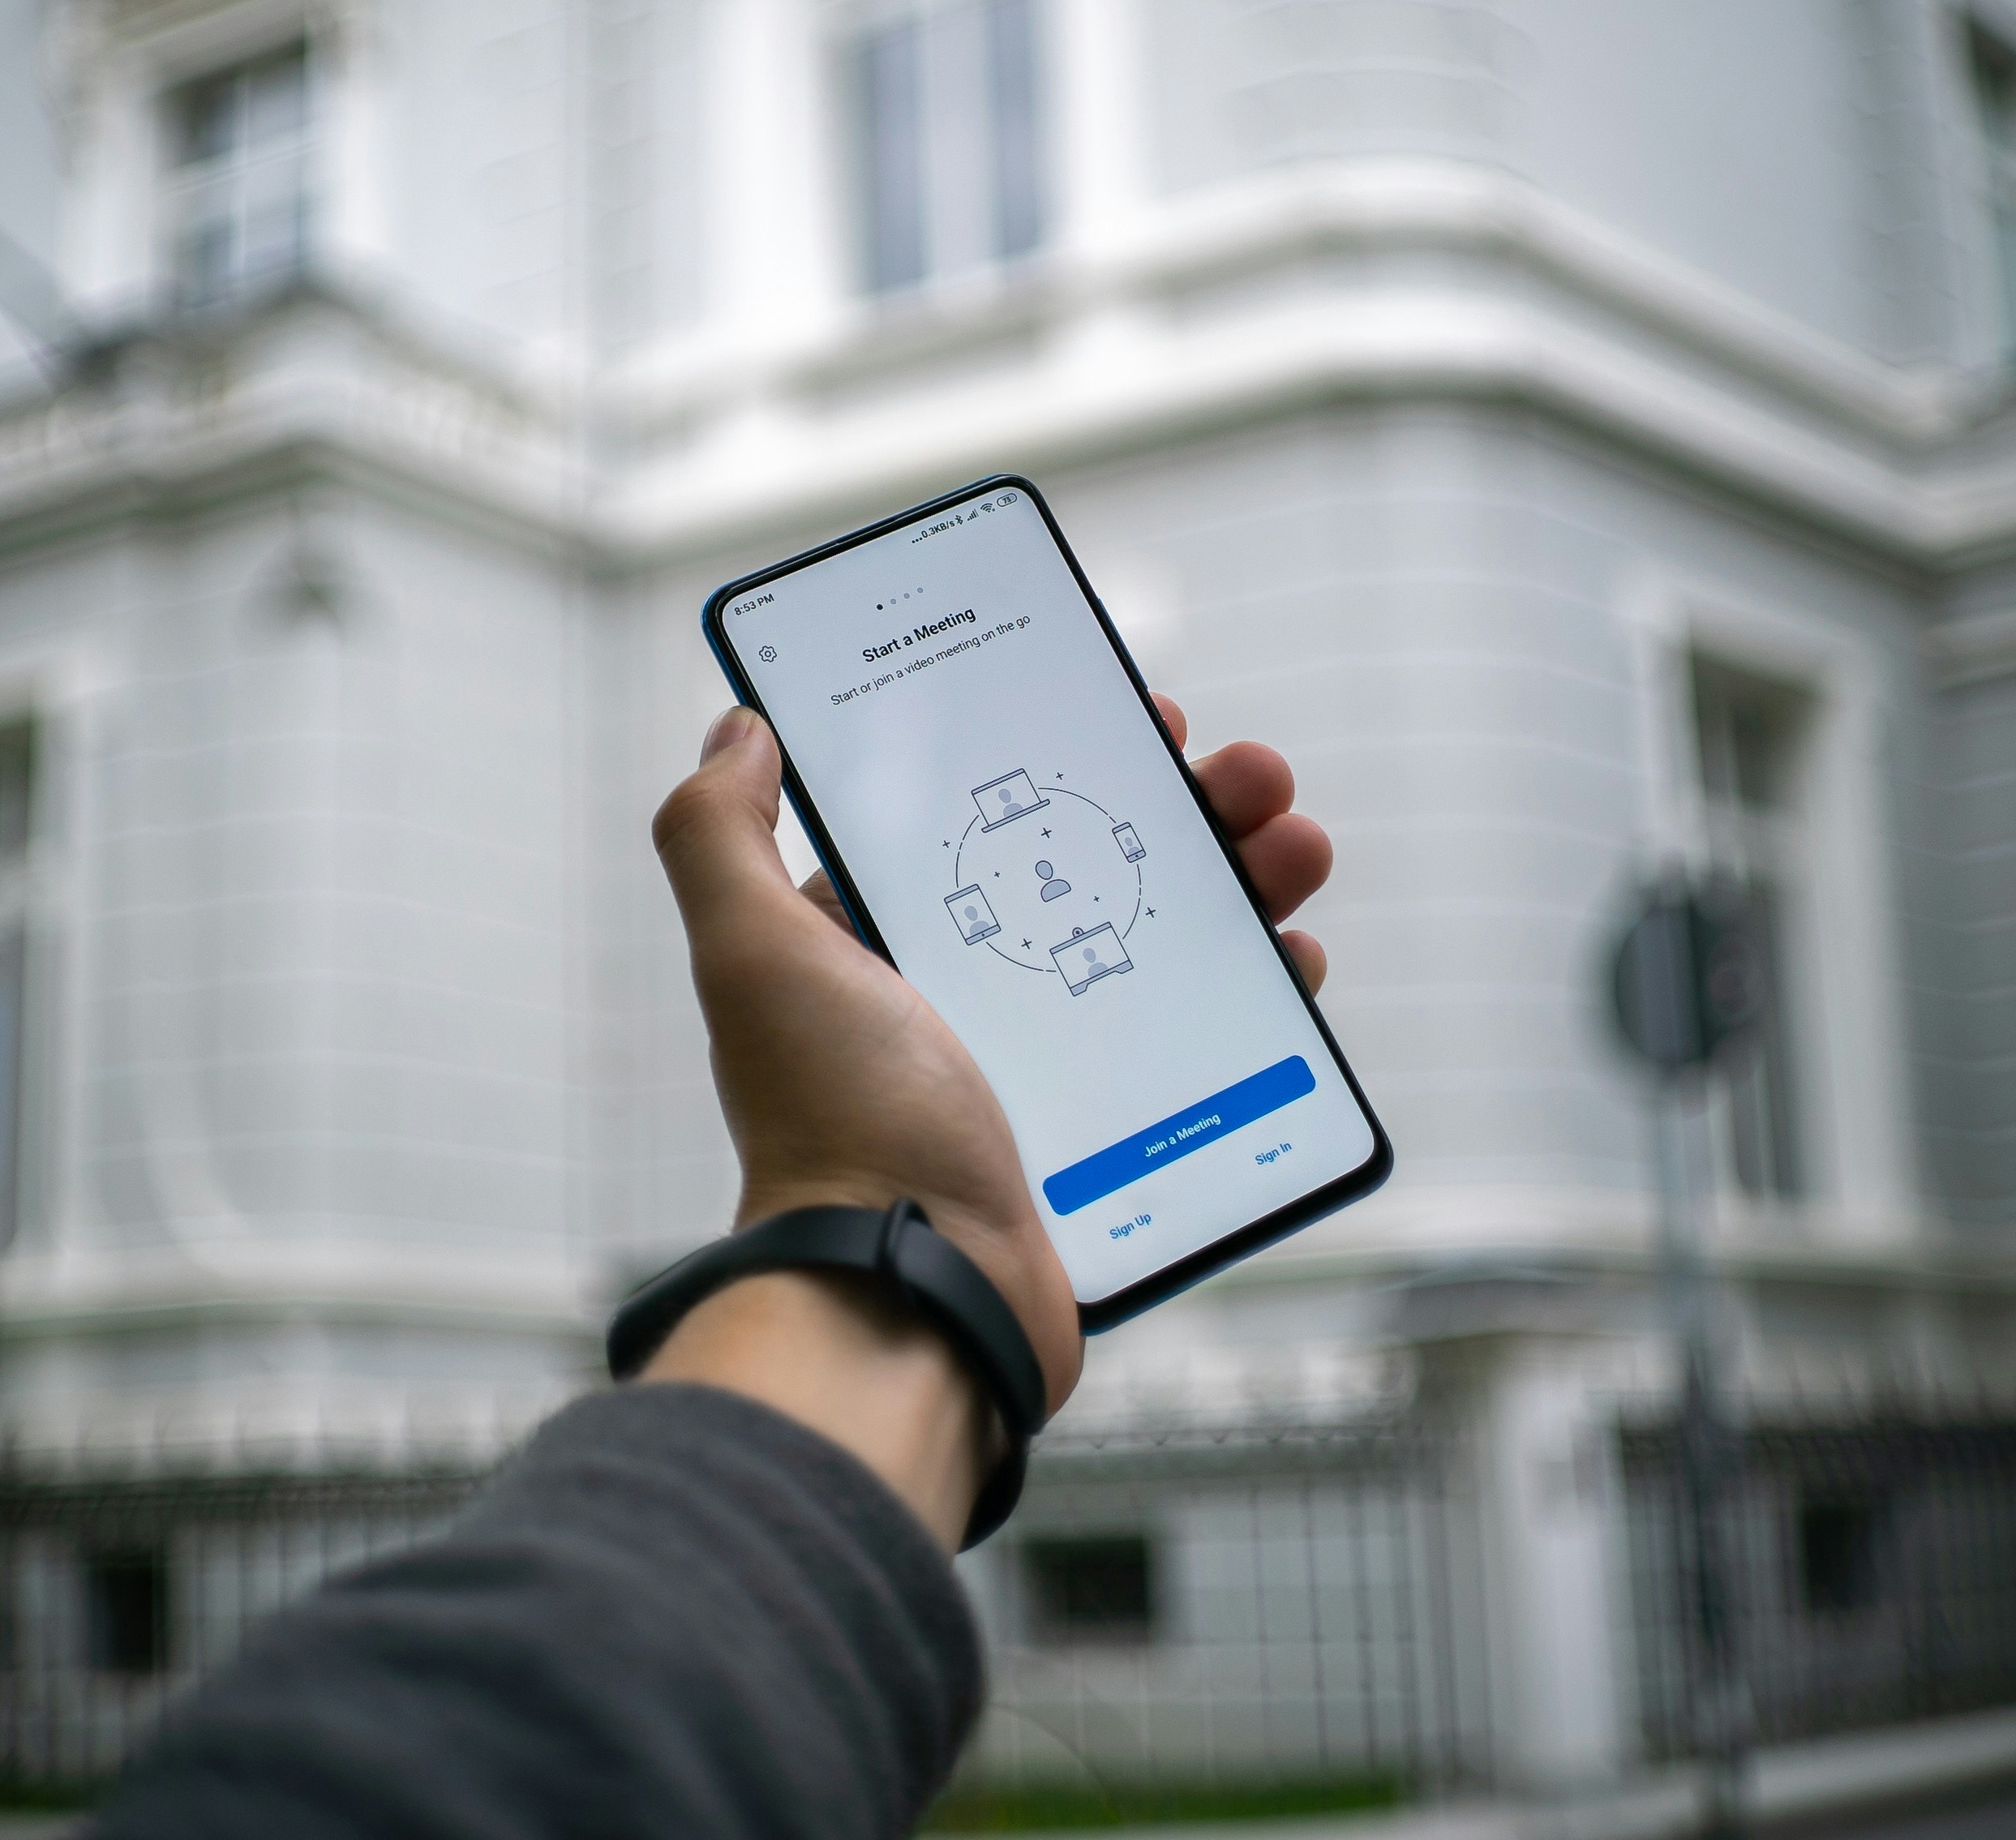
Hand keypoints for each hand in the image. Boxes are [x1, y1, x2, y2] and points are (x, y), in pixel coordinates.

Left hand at [648, 697, 1331, 1415]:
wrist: (916, 1298)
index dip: (1070, 753)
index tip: (1141, 717)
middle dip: (1186, 806)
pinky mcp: (1115, 1128)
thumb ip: (718, 837)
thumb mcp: (756, 958)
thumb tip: (738, 729)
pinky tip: (1292, 956)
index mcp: (886, 943)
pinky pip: (1201, 1037)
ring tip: (1297, 847)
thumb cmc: (838, 1123)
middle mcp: (966, 995)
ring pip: (1166, 940)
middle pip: (1100, 865)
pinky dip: (1255, 987)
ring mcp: (1047, 1064)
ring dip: (1243, 878)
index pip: (991, 815)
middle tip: (1252, 776)